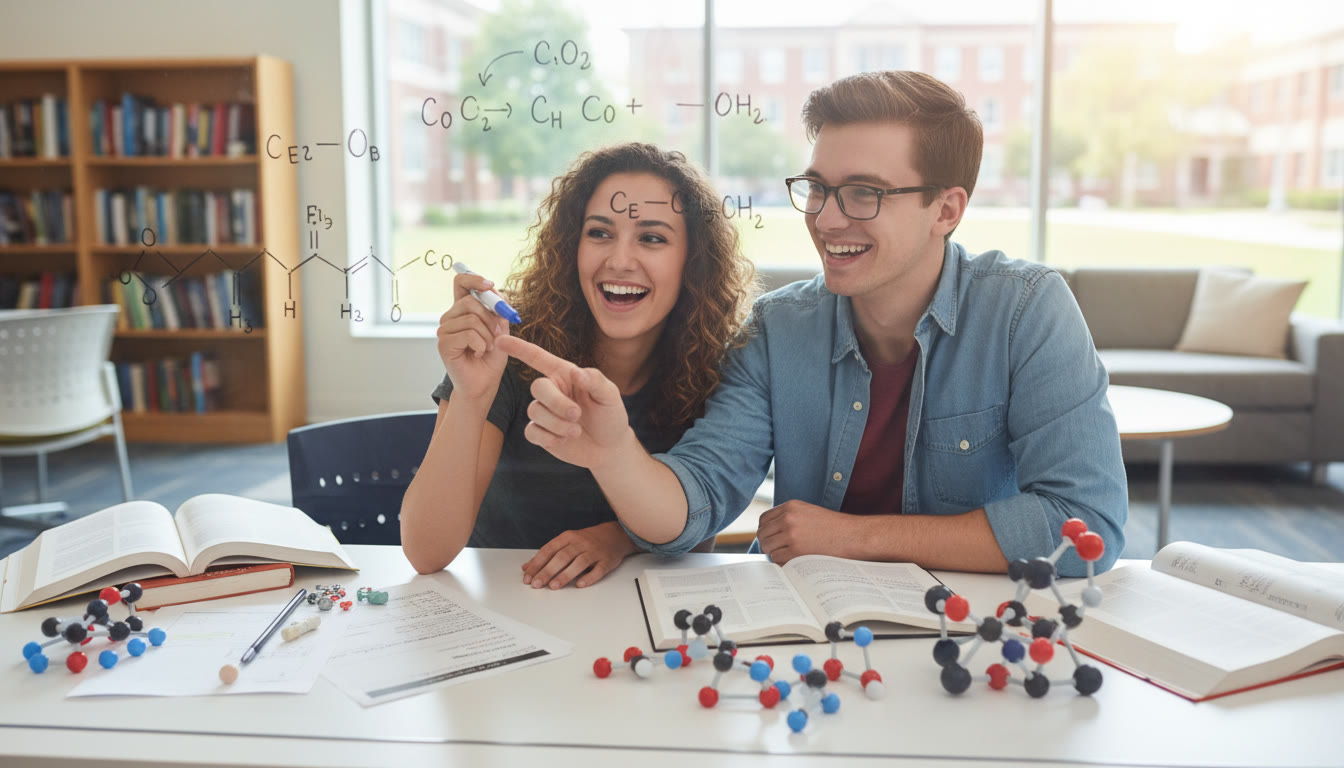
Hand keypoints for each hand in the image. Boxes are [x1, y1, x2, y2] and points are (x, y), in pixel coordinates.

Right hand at [437, 272, 509, 401]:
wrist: (484, 383)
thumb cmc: (491, 357)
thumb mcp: (500, 329)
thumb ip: (498, 310)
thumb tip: (496, 292)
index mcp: (463, 310)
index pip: (461, 282)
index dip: (474, 278)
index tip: (490, 285)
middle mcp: (451, 317)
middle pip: (470, 300)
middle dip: (491, 317)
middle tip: (499, 333)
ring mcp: (444, 330)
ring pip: (471, 319)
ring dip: (488, 335)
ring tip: (488, 348)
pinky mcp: (443, 344)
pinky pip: (468, 334)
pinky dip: (481, 345)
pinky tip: (479, 354)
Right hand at [495, 335, 635, 470]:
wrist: (609, 447)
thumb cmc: (610, 415)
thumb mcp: (610, 395)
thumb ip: (595, 380)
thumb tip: (576, 372)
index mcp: (565, 374)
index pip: (537, 358)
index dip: (518, 348)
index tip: (499, 340)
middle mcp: (552, 391)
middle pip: (538, 387)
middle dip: (556, 402)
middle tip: (577, 415)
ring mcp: (545, 412)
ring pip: (535, 411)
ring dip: (557, 424)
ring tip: (576, 431)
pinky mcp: (541, 433)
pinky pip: (532, 432)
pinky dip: (549, 437)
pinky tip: (564, 440)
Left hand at [521, 522, 638, 588]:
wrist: (615, 535)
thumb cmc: (587, 540)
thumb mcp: (566, 542)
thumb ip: (547, 554)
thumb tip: (527, 567)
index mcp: (568, 537)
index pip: (549, 550)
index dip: (537, 563)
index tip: (528, 576)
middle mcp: (580, 543)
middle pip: (562, 556)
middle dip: (547, 571)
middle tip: (537, 584)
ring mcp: (594, 552)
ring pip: (578, 563)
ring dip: (565, 575)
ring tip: (554, 586)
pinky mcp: (606, 561)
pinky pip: (597, 570)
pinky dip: (589, 578)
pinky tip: (579, 584)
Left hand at [756, 500, 867, 563]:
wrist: (854, 535)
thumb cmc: (834, 527)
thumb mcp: (809, 512)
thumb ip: (790, 518)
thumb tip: (770, 533)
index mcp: (791, 506)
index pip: (764, 519)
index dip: (765, 531)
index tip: (771, 538)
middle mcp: (788, 518)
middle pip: (763, 534)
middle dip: (768, 544)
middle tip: (778, 550)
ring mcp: (791, 534)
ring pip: (767, 547)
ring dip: (774, 554)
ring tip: (788, 556)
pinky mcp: (796, 550)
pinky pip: (777, 559)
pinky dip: (782, 562)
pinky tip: (794, 561)